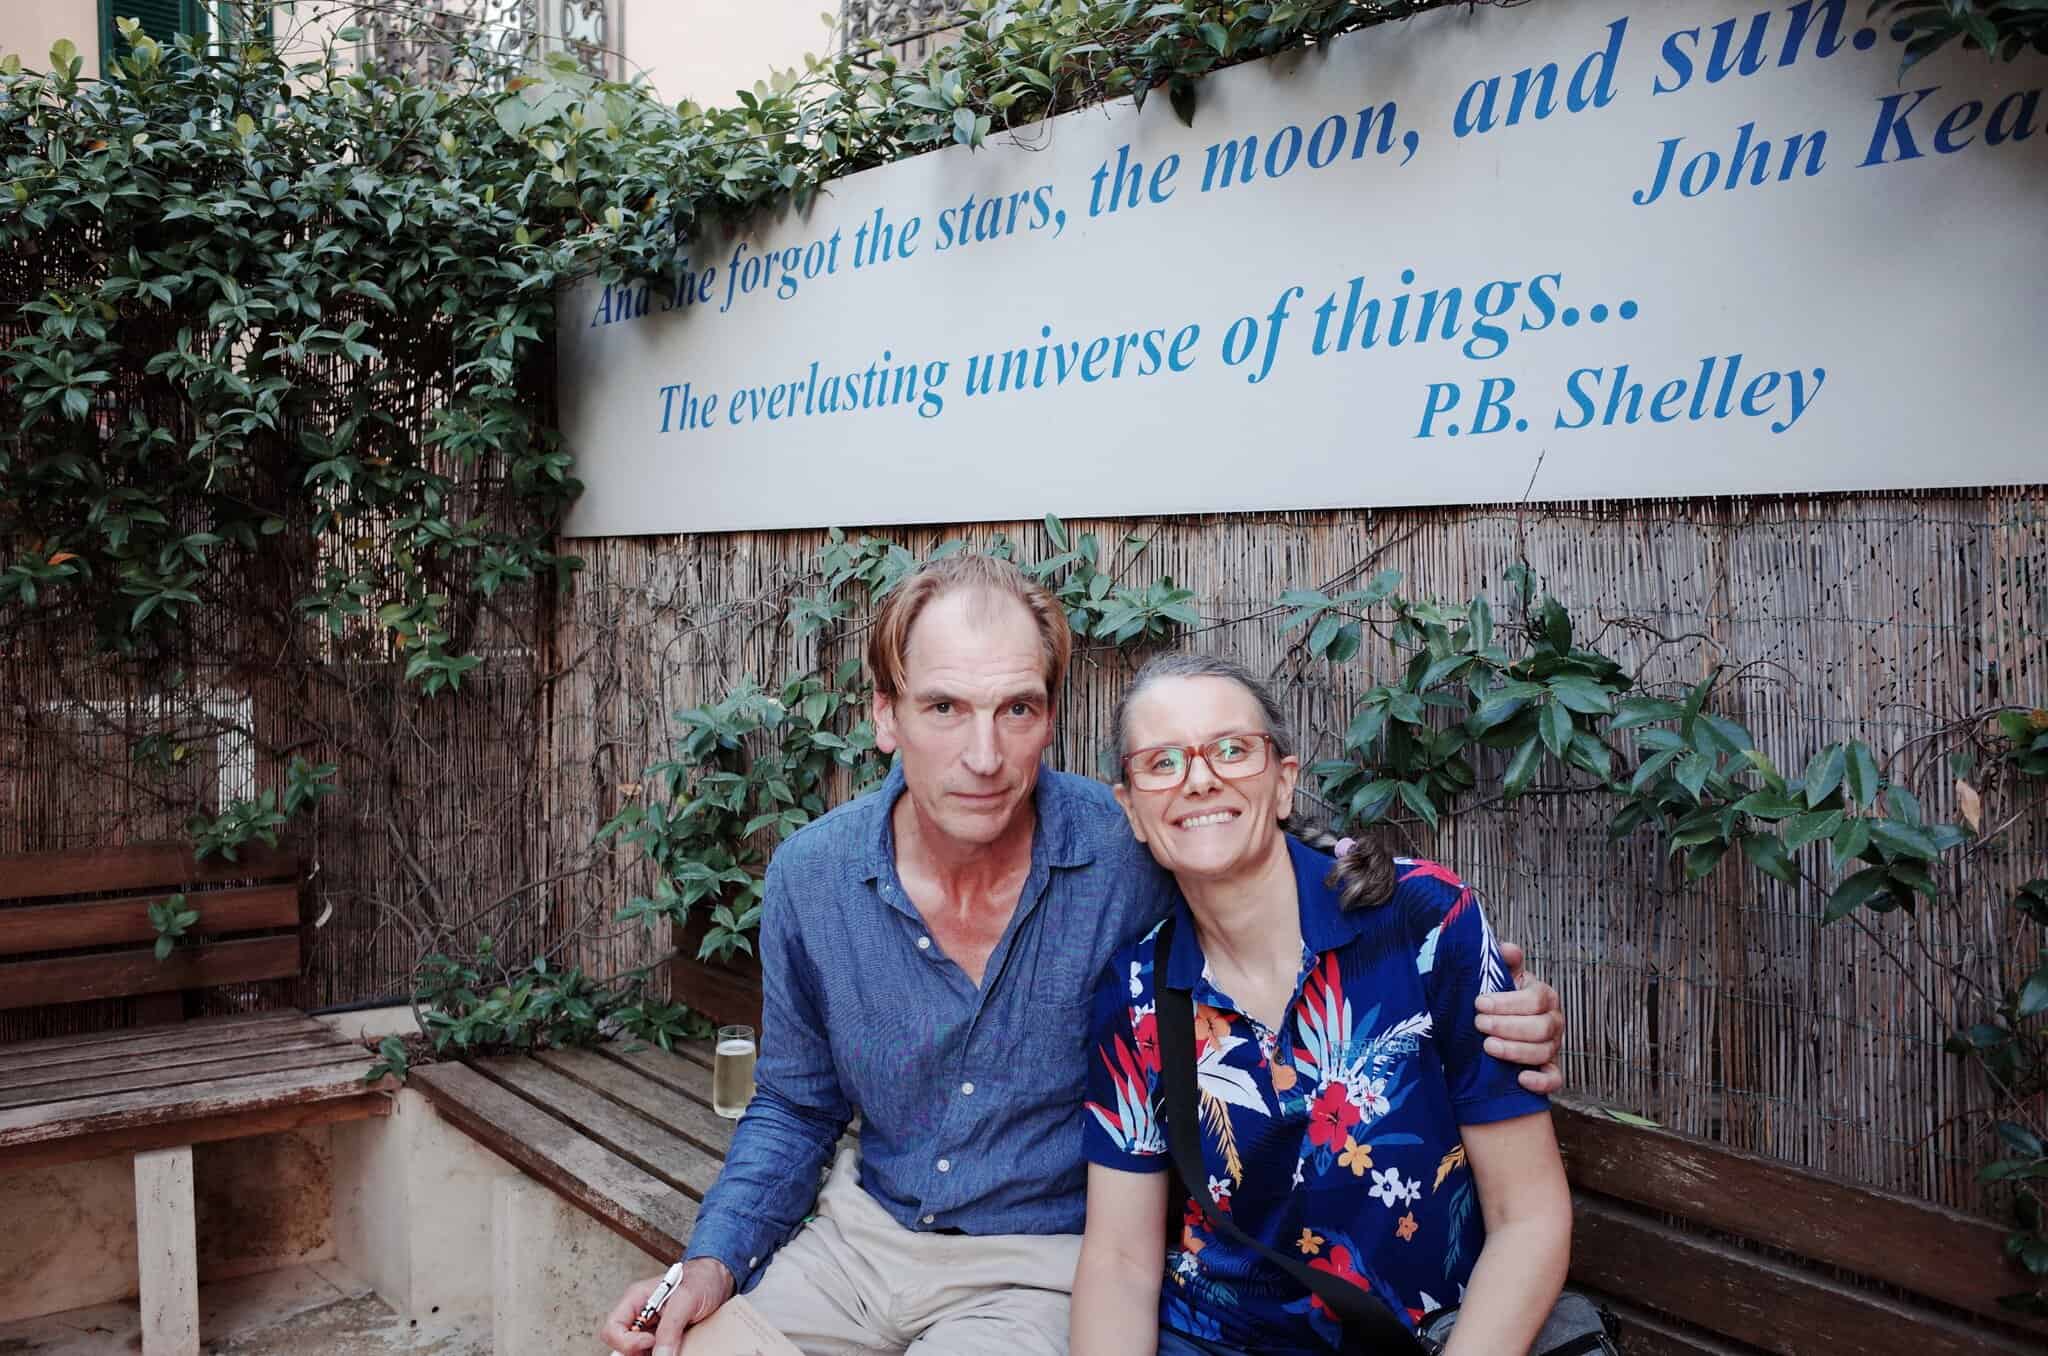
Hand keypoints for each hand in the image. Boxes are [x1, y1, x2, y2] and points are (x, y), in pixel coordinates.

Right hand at [599, 1258, 735, 1355]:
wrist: (720, 1281)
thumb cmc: (702, 1279)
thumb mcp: (686, 1299)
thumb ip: (670, 1327)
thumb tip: (660, 1355)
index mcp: (636, 1300)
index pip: (612, 1329)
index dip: (627, 1342)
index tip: (650, 1341)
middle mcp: (640, 1315)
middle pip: (623, 1346)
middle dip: (640, 1352)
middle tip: (664, 1348)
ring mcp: (652, 1328)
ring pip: (639, 1353)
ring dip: (654, 1354)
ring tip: (676, 1346)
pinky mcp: (665, 1338)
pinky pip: (657, 1353)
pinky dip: (665, 1355)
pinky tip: (679, 1349)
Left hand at [1478, 941, 1563, 1094]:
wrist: (1500, 1024)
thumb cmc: (1502, 997)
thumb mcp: (1502, 976)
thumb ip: (1505, 961)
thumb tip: (1507, 948)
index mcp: (1544, 996)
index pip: (1534, 999)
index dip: (1507, 1002)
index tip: (1479, 1003)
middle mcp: (1553, 1021)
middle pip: (1541, 1027)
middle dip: (1507, 1026)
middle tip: (1479, 1024)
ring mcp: (1553, 1046)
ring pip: (1543, 1052)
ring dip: (1515, 1051)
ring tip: (1488, 1046)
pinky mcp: (1549, 1069)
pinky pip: (1554, 1079)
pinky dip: (1540, 1082)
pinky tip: (1520, 1079)